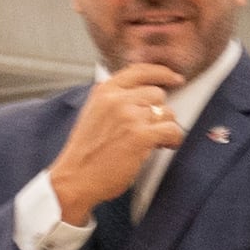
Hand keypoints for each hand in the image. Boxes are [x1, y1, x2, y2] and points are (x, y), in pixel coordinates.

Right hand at [44, 59, 186, 214]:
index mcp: (104, 91)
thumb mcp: (93, 114)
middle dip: (158, 112)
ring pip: (167, 112)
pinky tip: (165, 145)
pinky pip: (172, 130)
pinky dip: (173, 139)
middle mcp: (117, 99)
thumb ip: (114, 99)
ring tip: (153, 140)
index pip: (140, 71)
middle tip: (149, 129)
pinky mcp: (140, 136)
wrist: (75, 178)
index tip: (175, 78)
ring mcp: (129, 116)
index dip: (162, 73)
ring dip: (164, 127)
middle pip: (157, 94)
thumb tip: (143, 94)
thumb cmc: (85, 153)